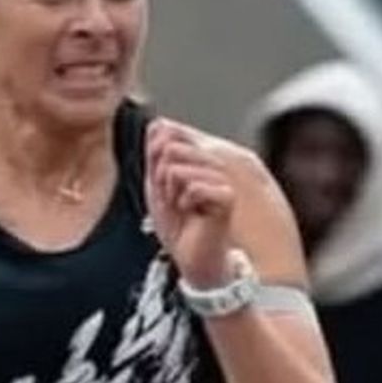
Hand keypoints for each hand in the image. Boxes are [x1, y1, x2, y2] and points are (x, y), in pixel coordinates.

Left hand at [145, 119, 235, 287]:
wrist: (193, 258)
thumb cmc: (178, 226)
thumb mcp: (156, 186)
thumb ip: (155, 154)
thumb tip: (158, 123)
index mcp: (194, 156)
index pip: (165, 134)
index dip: (154, 162)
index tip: (164, 187)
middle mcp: (210, 161)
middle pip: (168, 149)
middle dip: (161, 180)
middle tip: (175, 201)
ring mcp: (220, 176)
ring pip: (176, 167)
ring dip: (172, 193)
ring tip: (185, 208)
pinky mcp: (227, 194)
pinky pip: (191, 185)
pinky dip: (185, 203)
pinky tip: (195, 214)